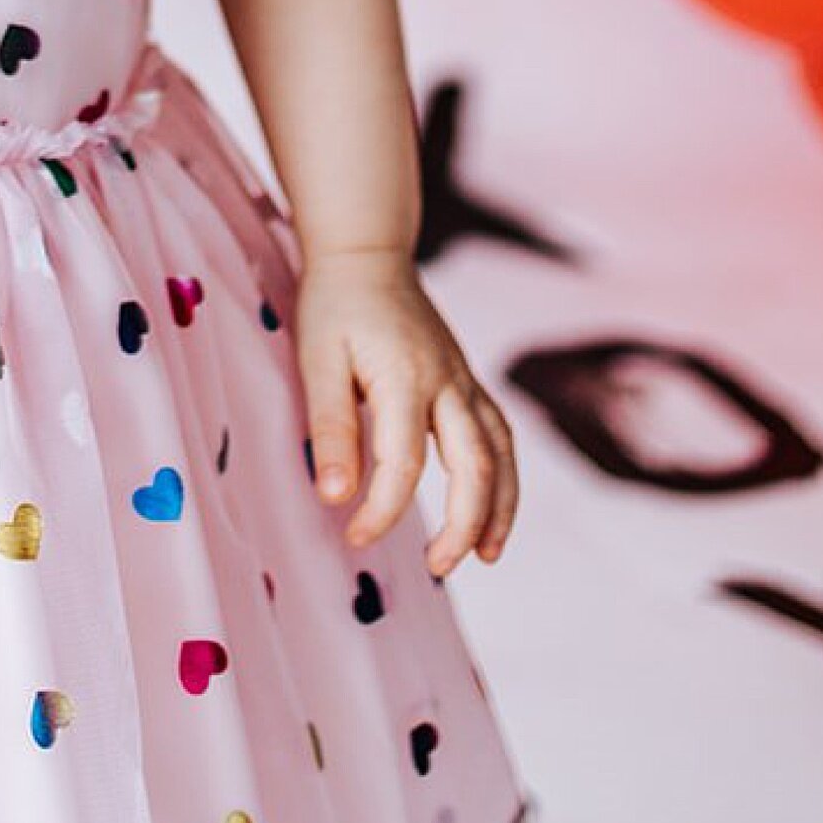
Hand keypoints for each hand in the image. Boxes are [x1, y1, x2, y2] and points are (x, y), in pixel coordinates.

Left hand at [293, 247, 519, 568]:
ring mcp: (463, 381)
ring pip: (500, 453)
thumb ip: (331, 428)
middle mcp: (447, 382)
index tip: (355, 538)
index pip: (402, 465)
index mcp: (405, 378)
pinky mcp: (466, 381)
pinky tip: (492, 507)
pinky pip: (500, 434)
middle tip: (438, 568)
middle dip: (464, 526)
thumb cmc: (335, 306)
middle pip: (475, 466)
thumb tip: (335, 496)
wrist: (366, 253)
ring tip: (485, 556)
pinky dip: (504, 477)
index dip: (382, 512)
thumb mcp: (317, 361)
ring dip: (499, 508)